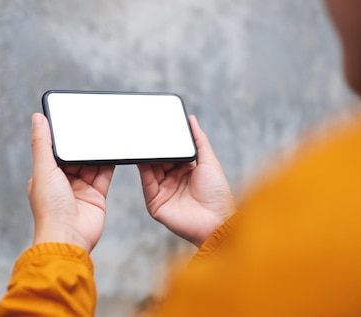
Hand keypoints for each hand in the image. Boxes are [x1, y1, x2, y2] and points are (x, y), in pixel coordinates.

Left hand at [27, 113, 114, 252]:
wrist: (69, 237)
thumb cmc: (50, 209)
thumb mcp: (43, 169)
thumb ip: (42, 143)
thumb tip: (37, 118)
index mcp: (46, 177)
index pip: (56, 151)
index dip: (64, 138)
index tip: (72, 121)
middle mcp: (63, 183)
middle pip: (76, 157)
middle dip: (83, 144)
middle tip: (93, 124)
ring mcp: (81, 190)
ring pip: (91, 164)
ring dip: (97, 152)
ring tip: (106, 133)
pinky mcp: (96, 196)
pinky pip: (104, 175)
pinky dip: (109, 163)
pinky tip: (114, 150)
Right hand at [138, 115, 235, 246]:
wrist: (216, 221)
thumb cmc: (217, 195)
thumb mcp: (209, 161)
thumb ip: (199, 140)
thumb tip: (191, 119)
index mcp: (186, 171)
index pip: (171, 153)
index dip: (166, 142)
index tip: (159, 128)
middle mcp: (173, 181)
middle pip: (158, 160)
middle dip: (154, 148)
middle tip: (148, 133)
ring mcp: (163, 192)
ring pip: (150, 170)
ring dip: (147, 157)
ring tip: (144, 142)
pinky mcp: (155, 203)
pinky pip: (146, 183)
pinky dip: (143, 170)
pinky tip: (142, 158)